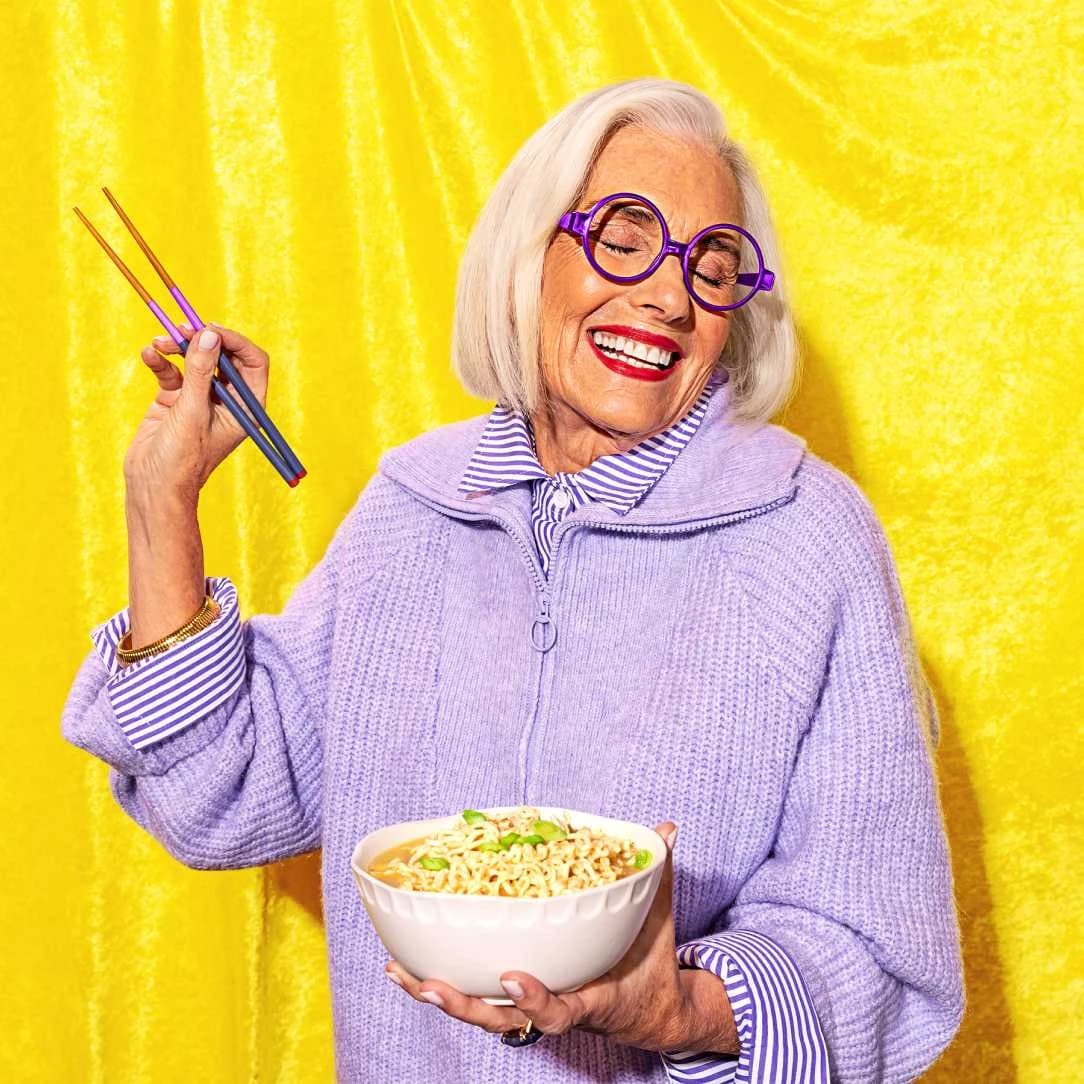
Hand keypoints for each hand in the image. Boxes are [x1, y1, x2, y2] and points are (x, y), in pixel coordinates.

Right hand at [123, 322, 269, 501]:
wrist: (153, 485)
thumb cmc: (182, 458)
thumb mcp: (192, 411)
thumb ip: (200, 371)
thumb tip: (209, 334)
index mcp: (247, 407)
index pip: (253, 362)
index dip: (235, 341)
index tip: (210, 330)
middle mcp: (228, 400)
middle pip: (223, 355)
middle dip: (202, 339)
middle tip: (182, 329)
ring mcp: (201, 397)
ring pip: (195, 358)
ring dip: (177, 346)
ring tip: (159, 342)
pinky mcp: (176, 398)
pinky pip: (172, 369)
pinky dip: (161, 360)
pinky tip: (149, 354)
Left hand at [385, 821, 733, 1052]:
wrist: (650, 1013)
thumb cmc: (647, 965)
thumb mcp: (658, 924)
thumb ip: (657, 878)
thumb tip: (667, 830)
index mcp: (592, 999)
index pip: (561, 1007)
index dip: (535, 997)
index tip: (513, 976)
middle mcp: (556, 1008)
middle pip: (504, 1020)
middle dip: (466, 1005)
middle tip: (430, 983)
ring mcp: (532, 1008)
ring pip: (481, 1014)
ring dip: (441, 997)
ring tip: (401, 973)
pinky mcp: (515, 1001)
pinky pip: (476, 1000)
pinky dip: (441, 986)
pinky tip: (405, 969)